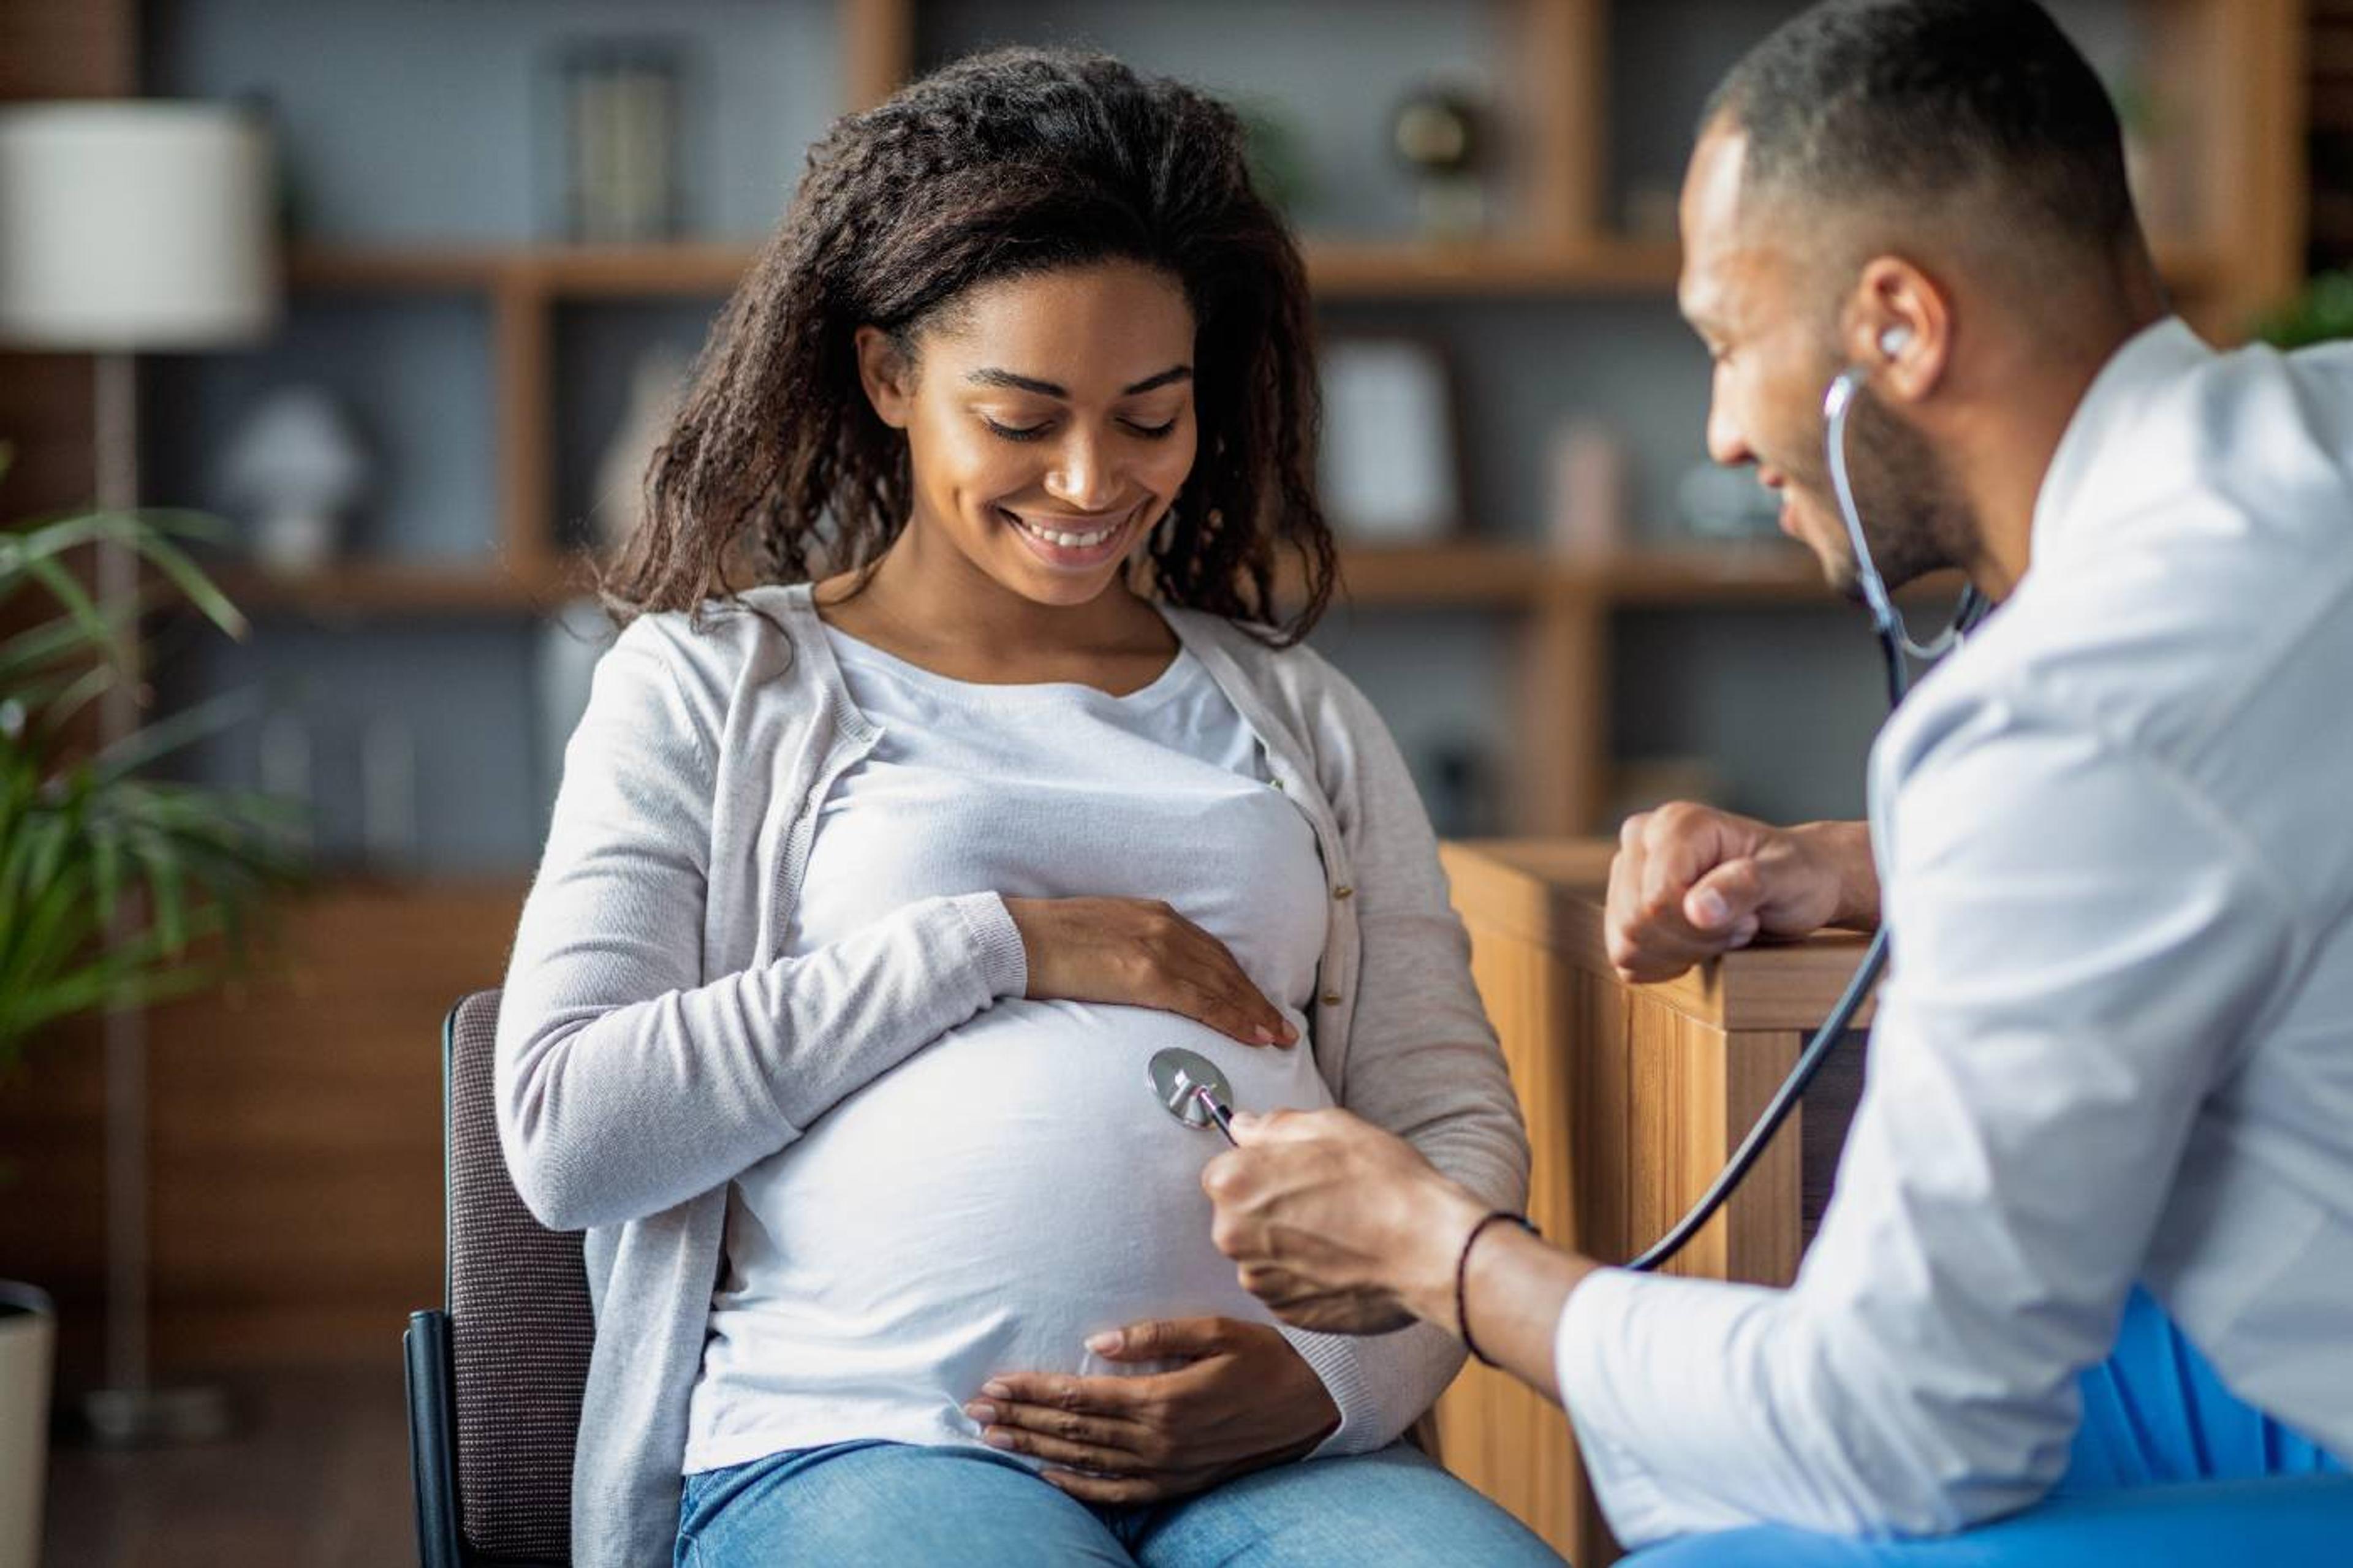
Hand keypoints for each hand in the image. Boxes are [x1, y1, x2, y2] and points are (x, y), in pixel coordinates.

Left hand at [965, 1317, 1337, 1503]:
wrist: (1317, 1405)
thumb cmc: (1266, 1356)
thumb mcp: (1217, 1330)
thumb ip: (1154, 1336)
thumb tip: (1095, 1339)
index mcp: (1164, 1399)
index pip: (1080, 1397)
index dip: (1033, 1391)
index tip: (994, 1384)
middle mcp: (1159, 1440)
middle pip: (1073, 1431)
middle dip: (1020, 1420)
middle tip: (973, 1412)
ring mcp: (1168, 1468)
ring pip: (1087, 1461)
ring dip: (1036, 1450)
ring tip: (995, 1440)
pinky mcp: (1180, 1483)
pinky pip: (1119, 1493)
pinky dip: (1080, 1487)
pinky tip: (1049, 1478)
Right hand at [1004, 897, 1296, 1046]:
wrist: (1015, 937)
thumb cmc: (1047, 943)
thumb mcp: (1101, 937)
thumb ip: (1129, 951)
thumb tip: (1141, 980)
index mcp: (1152, 915)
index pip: (1209, 951)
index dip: (1238, 980)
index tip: (1259, 1002)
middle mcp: (1163, 925)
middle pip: (1224, 968)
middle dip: (1255, 999)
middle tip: (1282, 1027)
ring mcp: (1156, 948)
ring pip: (1221, 984)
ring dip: (1253, 1012)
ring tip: (1276, 1036)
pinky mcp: (1144, 973)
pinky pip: (1202, 1000)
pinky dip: (1233, 1017)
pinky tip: (1253, 1034)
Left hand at [1202, 1108, 1484, 1335]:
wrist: (1430, 1252)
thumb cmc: (1385, 1185)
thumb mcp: (1330, 1127)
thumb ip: (1274, 1126)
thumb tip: (1245, 1128)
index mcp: (1235, 1184)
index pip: (1224, 1170)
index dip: (1260, 1167)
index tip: (1292, 1170)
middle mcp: (1233, 1236)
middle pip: (1238, 1215)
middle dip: (1270, 1206)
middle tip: (1323, 1199)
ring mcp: (1259, 1281)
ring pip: (1262, 1253)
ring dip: (1288, 1243)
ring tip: (1339, 1231)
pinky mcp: (1286, 1313)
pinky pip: (1284, 1285)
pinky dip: (1305, 1275)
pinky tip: (1342, 1259)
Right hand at [1604, 805, 1876, 983]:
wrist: (1797, 882)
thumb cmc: (1798, 873)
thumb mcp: (1789, 877)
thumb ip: (1746, 886)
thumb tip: (1698, 909)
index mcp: (1678, 823)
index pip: (1658, 897)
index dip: (1701, 925)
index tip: (1747, 917)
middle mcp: (1641, 840)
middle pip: (1638, 920)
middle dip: (1693, 941)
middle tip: (1740, 927)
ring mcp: (1626, 873)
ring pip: (1626, 942)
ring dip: (1681, 953)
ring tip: (1721, 933)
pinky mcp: (1622, 906)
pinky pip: (1624, 956)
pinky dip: (1664, 964)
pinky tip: (1697, 946)